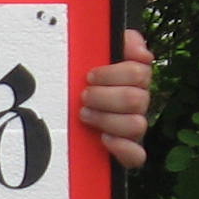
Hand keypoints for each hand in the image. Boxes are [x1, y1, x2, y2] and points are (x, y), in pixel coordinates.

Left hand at [82, 29, 154, 168]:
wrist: (56, 104)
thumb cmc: (80, 76)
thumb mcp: (95, 50)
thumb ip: (123, 41)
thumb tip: (143, 53)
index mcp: (134, 78)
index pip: (140, 73)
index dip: (114, 74)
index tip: (90, 75)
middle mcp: (137, 102)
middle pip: (138, 100)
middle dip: (105, 97)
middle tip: (84, 96)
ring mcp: (132, 127)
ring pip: (137, 125)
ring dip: (107, 119)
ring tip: (85, 114)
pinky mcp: (125, 150)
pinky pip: (137, 156)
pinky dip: (122, 148)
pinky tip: (104, 138)